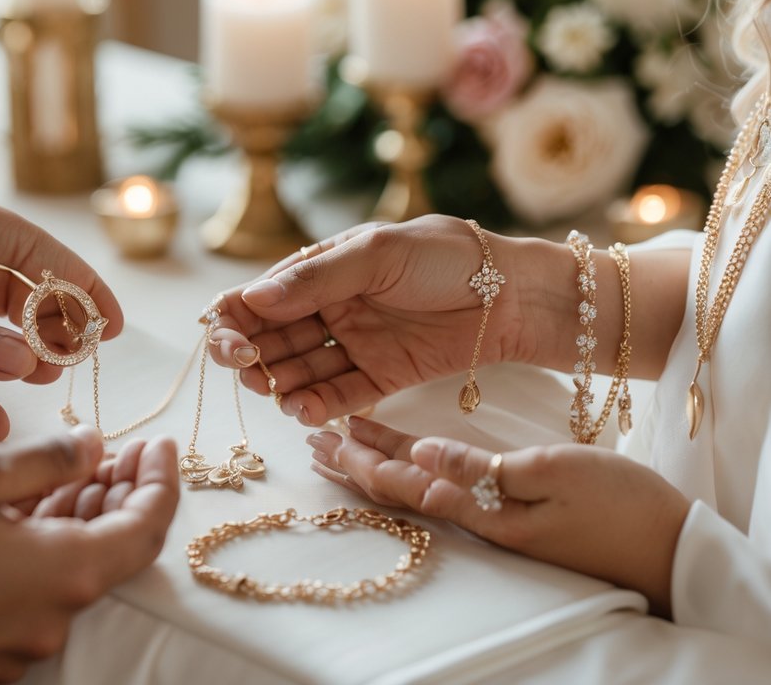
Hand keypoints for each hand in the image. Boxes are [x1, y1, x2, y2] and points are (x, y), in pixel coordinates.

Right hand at [0, 427, 178, 682]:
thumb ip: (45, 460)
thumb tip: (92, 449)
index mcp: (58, 577)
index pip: (144, 531)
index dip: (160, 482)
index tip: (160, 443)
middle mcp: (40, 623)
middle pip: (106, 552)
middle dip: (119, 495)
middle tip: (123, 446)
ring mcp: (1, 644)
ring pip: (62, 571)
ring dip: (77, 517)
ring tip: (79, 463)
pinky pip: (23, 591)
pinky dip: (38, 545)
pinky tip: (28, 503)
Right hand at [207, 217, 549, 424]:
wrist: (513, 292)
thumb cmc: (447, 256)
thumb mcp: (378, 253)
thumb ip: (317, 278)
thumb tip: (254, 298)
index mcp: (321, 270)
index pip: (259, 297)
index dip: (233, 318)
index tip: (226, 337)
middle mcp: (329, 309)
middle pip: (271, 338)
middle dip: (250, 355)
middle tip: (246, 367)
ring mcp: (354, 345)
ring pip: (299, 370)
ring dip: (279, 382)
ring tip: (275, 391)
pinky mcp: (381, 378)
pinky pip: (338, 396)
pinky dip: (316, 405)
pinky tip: (302, 410)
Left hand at [306, 417, 689, 613]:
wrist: (668, 546)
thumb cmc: (618, 506)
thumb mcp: (552, 474)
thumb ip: (481, 468)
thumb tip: (420, 452)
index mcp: (480, 508)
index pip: (403, 482)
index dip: (360, 459)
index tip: (322, 435)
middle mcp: (478, 516)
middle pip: (400, 488)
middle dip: (354, 463)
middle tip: (313, 438)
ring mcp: (495, 516)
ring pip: (419, 487)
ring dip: (377, 465)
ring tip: (340, 446)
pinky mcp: (513, 512)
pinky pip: (448, 487)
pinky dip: (415, 468)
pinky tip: (408, 456)